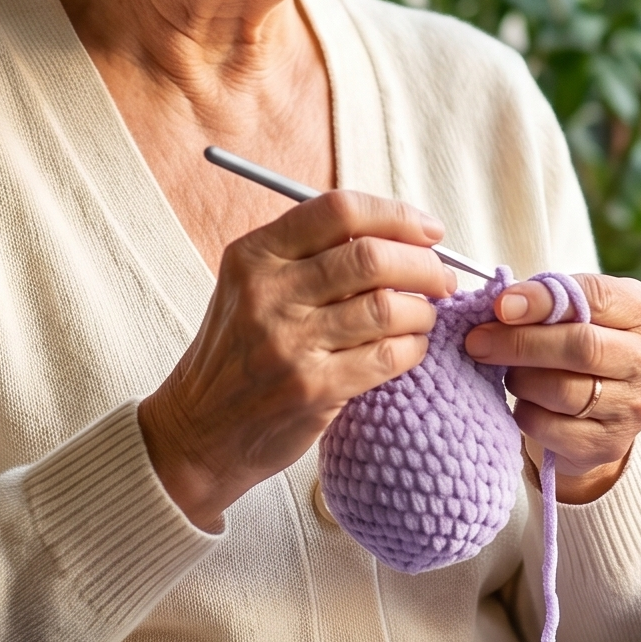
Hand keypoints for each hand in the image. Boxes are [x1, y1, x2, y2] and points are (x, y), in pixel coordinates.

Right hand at [139, 192, 456, 528]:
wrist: (199, 430)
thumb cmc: (239, 353)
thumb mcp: (252, 287)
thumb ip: (310, 255)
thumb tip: (399, 233)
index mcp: (254, 255)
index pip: (338, 211)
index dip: (395, 215)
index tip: (428, 231)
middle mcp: (268, 293)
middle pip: (370, 256)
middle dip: (424, 264)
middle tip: (441, 277)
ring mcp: (289, 342)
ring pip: (386, 306)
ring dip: (422, 309)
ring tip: (424, 315)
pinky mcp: (312, 388)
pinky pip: (388, 355)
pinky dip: (413, 347)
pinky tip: (410, 347)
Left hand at [462, 272, 640, 503]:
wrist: (599, 405)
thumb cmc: (579, 340)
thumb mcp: (574, 309)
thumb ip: (548, 300)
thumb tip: (503, 306)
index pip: (594, 297)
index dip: (542, 300)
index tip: (500, 306)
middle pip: (581, 347)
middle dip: (520, 342)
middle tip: (478, 341)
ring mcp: (635, 407)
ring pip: (562, 390)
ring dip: (521, 379)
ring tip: (509, 372)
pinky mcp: (609, 445)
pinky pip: (550, 426)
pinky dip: (526, 411)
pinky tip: (526, 401)